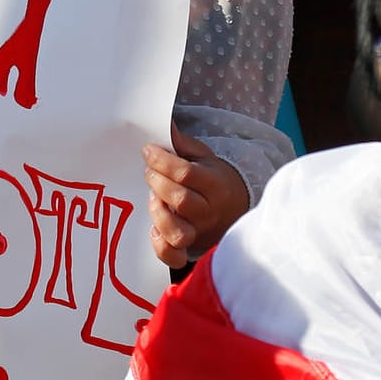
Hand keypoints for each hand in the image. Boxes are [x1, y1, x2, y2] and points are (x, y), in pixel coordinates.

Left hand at [143, 125, 249, 269]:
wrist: (232, 209)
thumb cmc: (210, 180)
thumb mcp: (202, 157)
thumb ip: (182, 143)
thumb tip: (164, 123)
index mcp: (215, 184)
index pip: (186, 174)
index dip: (162, 160)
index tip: (148, 151)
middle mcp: (209, 212)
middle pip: (181, 200)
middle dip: (157, 182)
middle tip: (148, 172)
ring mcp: (199, 233)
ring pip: (178, 232)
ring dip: (158, 213)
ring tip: (153, 198)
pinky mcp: (189, 249)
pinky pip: (173, 257)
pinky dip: (160, 245)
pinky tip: (153, 228)